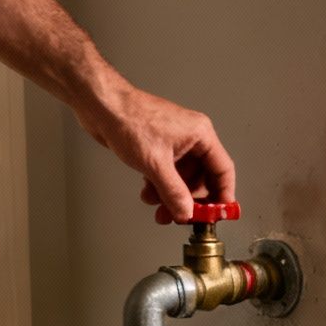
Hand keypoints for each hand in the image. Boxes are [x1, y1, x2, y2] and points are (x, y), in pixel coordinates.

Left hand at [74, 73, 236, 220]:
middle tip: (182, 217)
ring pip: (182, 179)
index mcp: (200, 134)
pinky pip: (167, 174)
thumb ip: (173, 191)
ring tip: (159, 209)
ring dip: (171, 196)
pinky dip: (159, 187)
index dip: (223, 194)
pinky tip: (148, 194)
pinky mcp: (158, 149)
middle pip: (202, 178)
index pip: (223, 170)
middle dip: (190, 200)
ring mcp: (174, 144)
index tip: (218, 214)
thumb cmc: (129, 120)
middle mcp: (191, 139)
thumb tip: (186, 211)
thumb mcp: (155, 164)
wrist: (101, 107)